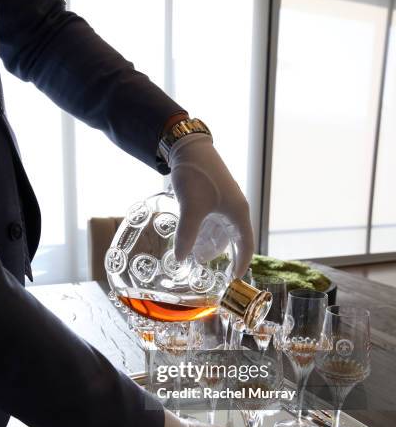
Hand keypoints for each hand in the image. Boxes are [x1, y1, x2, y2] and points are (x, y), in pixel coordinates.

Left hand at [169, 133, 253, 277]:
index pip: (246, 244)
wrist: (188, 148)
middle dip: (222, 256)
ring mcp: (223, 203)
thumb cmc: (197, 175)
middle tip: (209, 270)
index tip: (234, 279)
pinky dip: (203, 233)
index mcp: (238, 212)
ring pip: (220, 231)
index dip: (242, 263)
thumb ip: (187, 235)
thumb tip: (181, 259)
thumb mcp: (191, 207)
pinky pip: (211, 222)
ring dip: (210, 244)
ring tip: (195, 256)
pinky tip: (190, 238)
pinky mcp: (212, 198)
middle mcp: (234, 209)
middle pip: (233, 240)